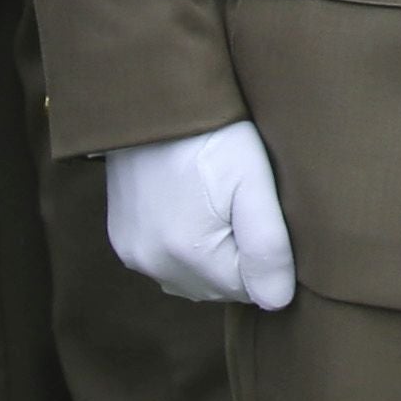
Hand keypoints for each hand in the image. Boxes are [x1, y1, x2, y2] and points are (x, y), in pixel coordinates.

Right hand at [105, 121, 298, 309]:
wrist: (154, 99)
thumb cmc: (211, 134)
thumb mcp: (253, 182)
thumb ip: (268, 247)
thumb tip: (277, 301)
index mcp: (188, 257)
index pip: (252, 289)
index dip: (270, 253)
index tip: (266, 210)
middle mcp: (153, 265)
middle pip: (221, 284)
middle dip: (241, 253)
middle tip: (244, 200)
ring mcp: (133, 254)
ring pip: (195, 274)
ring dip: (213, 250)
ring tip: (220, 198)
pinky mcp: (122, 239)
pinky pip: (168, 259)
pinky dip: (186, 242)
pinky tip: (195, 204)